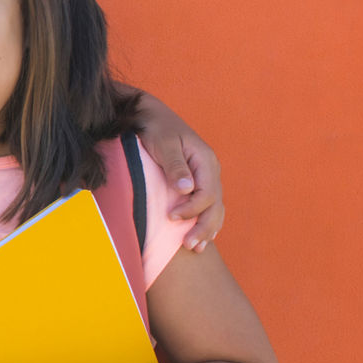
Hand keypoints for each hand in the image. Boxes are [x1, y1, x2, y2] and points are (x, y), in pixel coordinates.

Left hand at [134, 92, 223, 251]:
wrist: (147, 114)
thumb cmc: (154, 126)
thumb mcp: (162, 143)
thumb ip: (175, 165)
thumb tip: (187, 189)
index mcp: (205, 160)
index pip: (207, 192)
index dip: (192, 209)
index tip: (172, 218)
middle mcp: (209, 169)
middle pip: (215, 204)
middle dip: (203, 226)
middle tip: (188, 245)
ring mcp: (204, 176)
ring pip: (215, 207)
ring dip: (207, 228)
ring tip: (195, 248)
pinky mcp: (196, 181)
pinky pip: (208, 205)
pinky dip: (205, 221)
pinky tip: (200, 236)